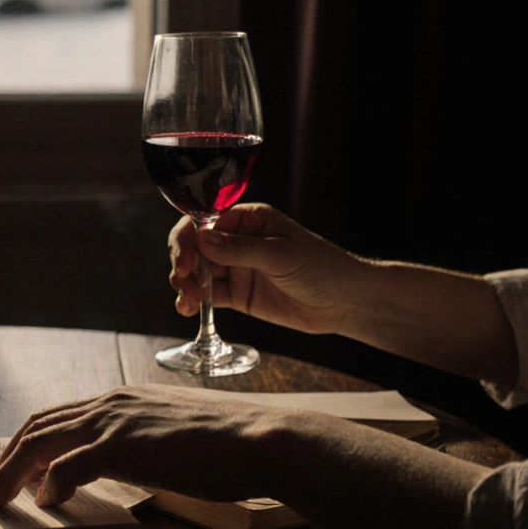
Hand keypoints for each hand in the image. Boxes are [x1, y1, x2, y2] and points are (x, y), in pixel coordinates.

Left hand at [0, 385, 291, 507]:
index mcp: (121, 399)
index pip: (58, 415)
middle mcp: (110, 403)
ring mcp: (115, 422)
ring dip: (14, 472)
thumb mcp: (173, 436)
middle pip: (39, 426)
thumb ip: (142, 443)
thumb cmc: (227, 446)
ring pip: (43, 443)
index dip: (29, 442)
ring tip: (0, 498)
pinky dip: (50, 484)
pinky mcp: (124, 447)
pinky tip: (45, 502)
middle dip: (9, 457)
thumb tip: (125, 464)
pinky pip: (69, 466)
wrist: (260, 441)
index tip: (14, 467)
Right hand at [169, 203, 357, 335]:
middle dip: (182, 263)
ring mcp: (234, 267)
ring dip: (184, 284)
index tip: (185, 261)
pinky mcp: (236, 294)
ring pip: (196, 272)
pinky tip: (187, 308)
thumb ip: (239, 248)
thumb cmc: (322, 267)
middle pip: (193, 247)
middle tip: (183, 282)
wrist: (345, 302)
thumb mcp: (280, 255)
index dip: (187, 239)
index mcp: (247, 220)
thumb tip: (201, 239)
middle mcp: (235, 240)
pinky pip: (206, 294)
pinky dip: (192, 300)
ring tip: (187, 301)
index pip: (203, 222)